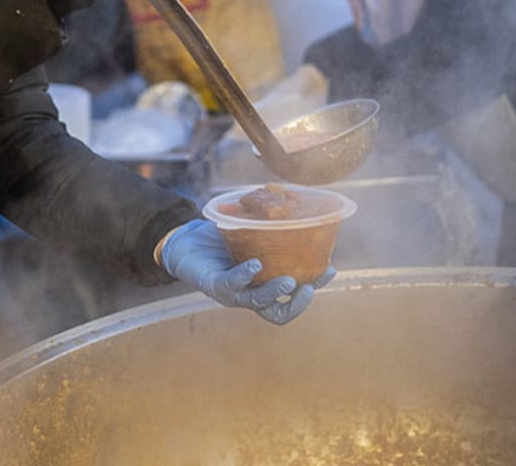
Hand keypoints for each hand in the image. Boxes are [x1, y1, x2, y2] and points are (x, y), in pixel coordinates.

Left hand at [158, 220, 335, 325]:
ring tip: (288, 281)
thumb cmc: (222, 240)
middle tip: (308, 288)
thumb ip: (273, 225)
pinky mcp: (213, 285)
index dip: (314, 287)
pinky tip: (255, 264)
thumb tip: (299, 201)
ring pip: (258, 303)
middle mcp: (250, 295)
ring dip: (275, 293)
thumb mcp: (251, 233)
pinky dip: (244, 275)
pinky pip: (231, 284)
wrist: (185, 242)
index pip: (294, 296)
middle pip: (278, 313)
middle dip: (297, 304)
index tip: (330, 270)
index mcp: (264, 286)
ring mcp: (232, 294)